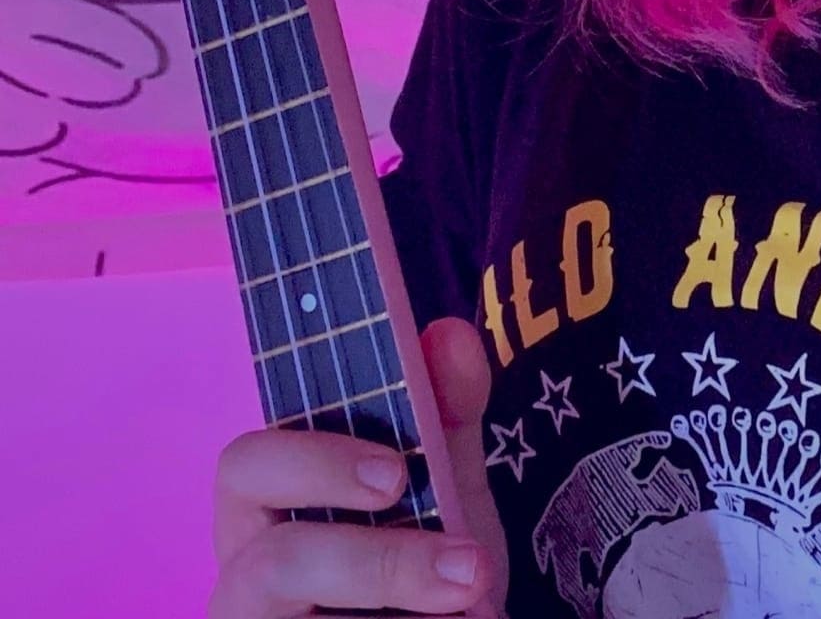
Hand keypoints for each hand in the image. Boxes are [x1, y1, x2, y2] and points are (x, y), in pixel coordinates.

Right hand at [209, 318, 508, 616]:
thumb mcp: (446, 479)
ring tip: (474, 598)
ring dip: (402, 604)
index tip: (397, 473)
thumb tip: (447, 332)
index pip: (245, 465)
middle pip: (268, 564)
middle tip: (463, 564)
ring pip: (298, 617)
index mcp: (268, 507)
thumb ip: (447, 406)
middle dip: (374, 561)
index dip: (312, 462)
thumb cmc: (427, 551)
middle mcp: (247, 578)